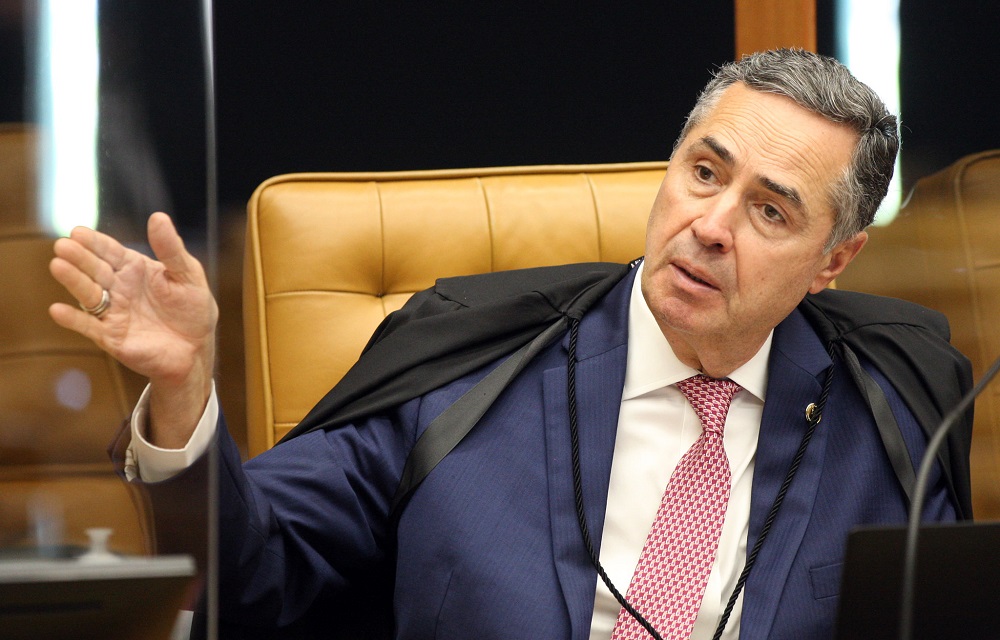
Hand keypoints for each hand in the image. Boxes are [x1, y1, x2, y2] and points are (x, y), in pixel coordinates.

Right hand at [49, 212, 217, 446]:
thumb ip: (171, 249)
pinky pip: (89, 327)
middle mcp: (119, 288)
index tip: (78, 232)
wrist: (197, 350)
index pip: (110, 251)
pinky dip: (73, 320)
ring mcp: (113, 312)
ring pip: (89, 294)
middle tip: (63, 246)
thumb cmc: (193, 310)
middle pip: (95, 270)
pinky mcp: (111, 337)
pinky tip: (57, 310)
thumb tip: (158, 216)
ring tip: (58, 266)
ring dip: (73, 281)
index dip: (94, 242)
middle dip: (79, 258)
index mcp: (135, 269)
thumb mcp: (188, 275)